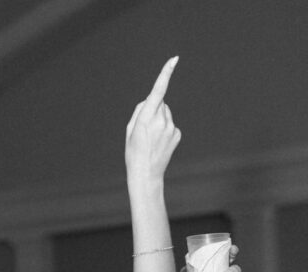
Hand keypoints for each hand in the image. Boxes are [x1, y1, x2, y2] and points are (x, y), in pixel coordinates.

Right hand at [125, 57, 180, 184]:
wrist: (146, 174)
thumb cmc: (134, 152)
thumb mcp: (130, 130)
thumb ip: (140, 110)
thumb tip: (151, 101)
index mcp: (146, 117)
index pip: (158, 91)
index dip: (166, 74)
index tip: (174, 60)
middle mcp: (161, 120)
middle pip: (160, 103)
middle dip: (153, 110)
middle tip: (145, 131)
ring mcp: (171, 127)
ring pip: (166, 113)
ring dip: (160, 121)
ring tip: (152, 139)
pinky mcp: (177, 134)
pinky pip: (171, 124)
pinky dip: (165, 130)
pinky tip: (160, 143)